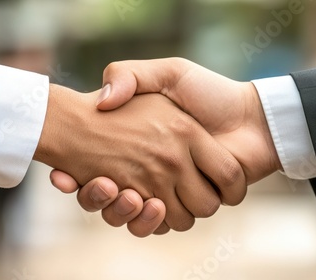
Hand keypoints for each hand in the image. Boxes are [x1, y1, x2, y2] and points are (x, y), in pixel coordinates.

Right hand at [51, 58, 281, 235]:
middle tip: (100, 183)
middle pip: (112, 198)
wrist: (251, 118)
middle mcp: (152, 170)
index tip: (64, 174)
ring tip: (124, 192)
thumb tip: (99, 101)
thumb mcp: (168, 73)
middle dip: (101, 198)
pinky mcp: (186, 206)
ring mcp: (169, 189)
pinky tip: (144, 203)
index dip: (81, 176)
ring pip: (131, 215)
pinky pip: (157, 225)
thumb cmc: (210, 93)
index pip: (99, 167)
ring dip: (120, 211)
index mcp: (142, 145)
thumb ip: (130, 75)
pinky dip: (146, 222)